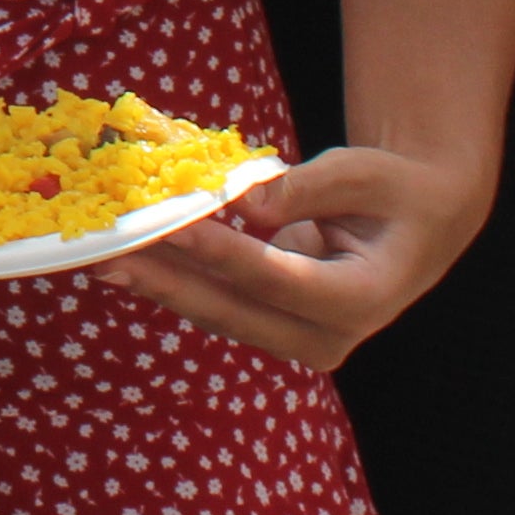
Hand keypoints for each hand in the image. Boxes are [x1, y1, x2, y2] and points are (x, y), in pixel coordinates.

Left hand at [90, 141, 482, 366]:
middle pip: (233, 308)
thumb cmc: (395, 190)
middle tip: (105, 252)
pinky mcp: (272, 326)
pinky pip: (215, 301)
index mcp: (361, 300)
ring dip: (156, 280)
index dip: (219, 251)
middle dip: (166, 277)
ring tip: (98, 256)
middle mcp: (328, 335)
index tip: (169, 224)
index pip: (276, 278)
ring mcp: (298, 338)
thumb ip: (301, 188)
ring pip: (215, 310)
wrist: (417, 220)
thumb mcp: (363, 176)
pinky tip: (128, 255)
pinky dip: (172, 276)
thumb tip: (238, 196)